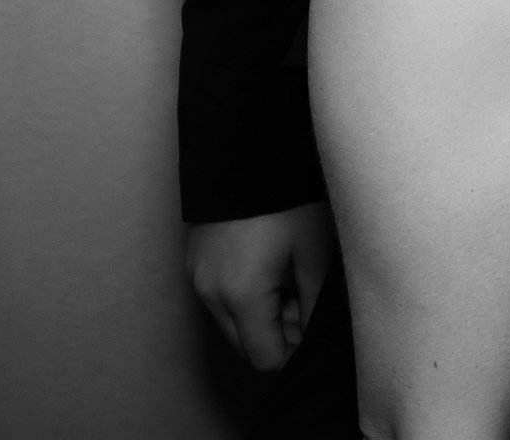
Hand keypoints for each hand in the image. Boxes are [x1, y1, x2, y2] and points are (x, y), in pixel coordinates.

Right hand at [186, 201, 334, 370]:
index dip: (294, 352)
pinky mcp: (194, 262)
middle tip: (307, 299)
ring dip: (260, 315)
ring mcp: (197, 278)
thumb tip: (311, 333)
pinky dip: (243, 296)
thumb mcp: (311, 249)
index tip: (314, 328)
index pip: (265, 358)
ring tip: (291, 277)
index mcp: (241, 297)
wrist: (245, 151)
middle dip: (277, 335)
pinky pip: (219, 297)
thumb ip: (313, 300)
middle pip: (244, 345)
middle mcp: (211, 295)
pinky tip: (269, 265)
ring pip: (231, 322)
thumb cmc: (286, 199)